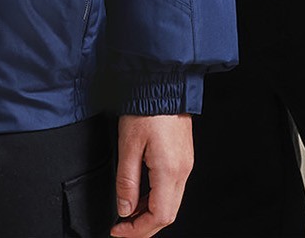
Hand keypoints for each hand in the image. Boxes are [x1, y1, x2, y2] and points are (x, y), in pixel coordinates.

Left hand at [112, 113, 192, 235]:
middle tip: (122, 228)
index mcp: (170, 170)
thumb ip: (126, 181)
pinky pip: (173, 187)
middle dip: (144, 226)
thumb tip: (125, 209)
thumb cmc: (146, 107)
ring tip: (128, 212)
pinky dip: (157, 198)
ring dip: (150, 213)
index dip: (137, 230)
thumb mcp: (128, 144)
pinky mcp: (184, 155)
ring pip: (171, 202)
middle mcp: (183, 170)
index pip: (159, 217)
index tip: (118, 231)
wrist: (163, 81)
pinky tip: (142, 194)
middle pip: (168, 214)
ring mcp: (186, 163)